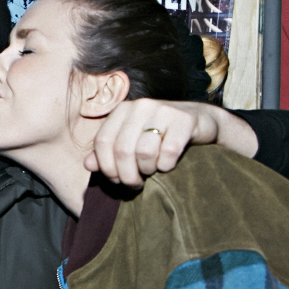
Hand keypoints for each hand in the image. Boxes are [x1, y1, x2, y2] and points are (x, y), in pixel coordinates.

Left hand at [85, 99, 257, 186]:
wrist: (200, 121)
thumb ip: (108, 153)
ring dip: (148, 170)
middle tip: (136, 183)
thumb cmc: (160, 135)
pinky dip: (167, 166)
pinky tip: (169, 164)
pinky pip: (168, 152)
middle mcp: (141, 106)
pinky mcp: (184, 120)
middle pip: (122, 150)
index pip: (102, 142)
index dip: (106, 167)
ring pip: (144, 152)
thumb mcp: (132, 142)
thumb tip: (87, 164)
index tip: (116, 180)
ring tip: (153, 170)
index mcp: (122, 110)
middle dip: (127, 175)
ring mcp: (163, 110)